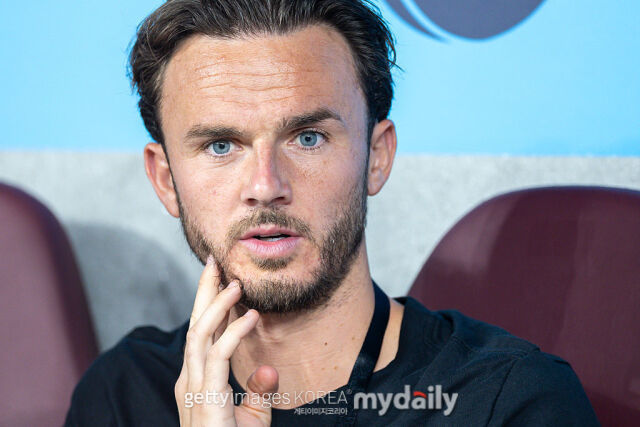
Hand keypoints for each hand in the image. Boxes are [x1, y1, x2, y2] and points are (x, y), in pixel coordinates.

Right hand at [175, 256, 278, 425]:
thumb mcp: (250, 418)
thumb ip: (257, 393)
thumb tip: (270, 370)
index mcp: (195, 380)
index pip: (201, 333)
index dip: (208, 304)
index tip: (219, 278)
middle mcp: (189, 379)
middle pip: (195, 325)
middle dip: (203, 291)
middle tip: (213, 261)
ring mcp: (194, 388)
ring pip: (201, 334)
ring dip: (217, 304)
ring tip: (235, 281)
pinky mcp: (206, 397)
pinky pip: (218, 357)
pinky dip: (234, 333)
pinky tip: (251, 317)